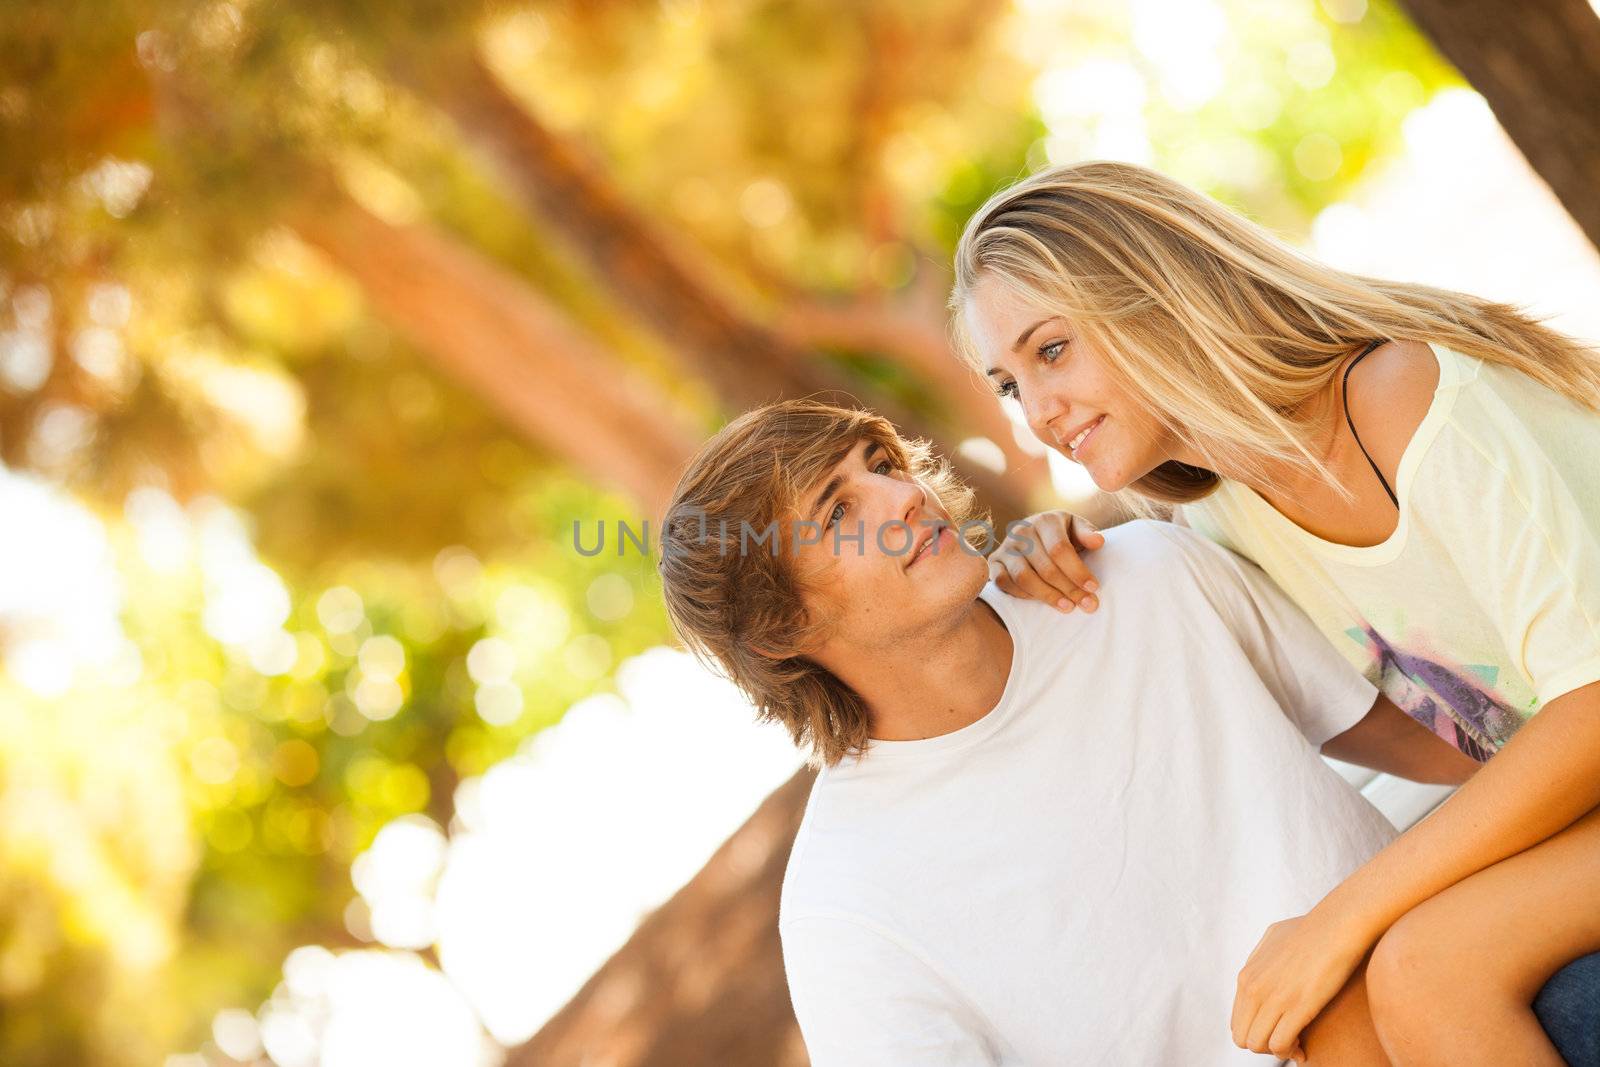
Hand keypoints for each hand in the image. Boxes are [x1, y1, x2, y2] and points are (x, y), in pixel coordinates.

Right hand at [986, 510, 1105, 611]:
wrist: (1034, 536)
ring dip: (1047, 596)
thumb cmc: (1061, 536)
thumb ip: (1086, 534)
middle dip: (1068, 589)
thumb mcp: (1076, 529)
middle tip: (1087, 604)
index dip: (1077, 571)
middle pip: (1045, 567)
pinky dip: (1023, 595)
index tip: (1093, 588)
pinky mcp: (994, 562)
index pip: (1060, 550)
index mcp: (1046, 521)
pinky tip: (1041, 601)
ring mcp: (1006, 547)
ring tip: (1067, 607)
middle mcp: (1022, 531)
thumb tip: (1098, 542)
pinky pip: (1004, 583)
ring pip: (1024, 578)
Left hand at [1231, 911, 1370, 1060]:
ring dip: (1277, 1050)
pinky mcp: (1297, 1006)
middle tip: (1288, 1041)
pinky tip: (1305, 1046)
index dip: (1257, 1033)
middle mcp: (1253, 988)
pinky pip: (1280, 1044)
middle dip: (1264, 1045)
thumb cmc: (1312, 929)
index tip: (1279, 1031)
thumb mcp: (1272, 940)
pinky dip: (1291, 1051)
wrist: (1337, 924)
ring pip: (1258, 1045)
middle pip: (1242, 1038)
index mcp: (1246, 976)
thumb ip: (1261, 960)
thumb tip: (1259, 972)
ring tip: (1297, 1044)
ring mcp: (1273, 997)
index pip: (1237, 1022)